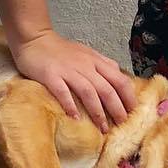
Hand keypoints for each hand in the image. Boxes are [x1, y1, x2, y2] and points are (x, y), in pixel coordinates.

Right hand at [10, 30, 135, 131]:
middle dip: (117, 108)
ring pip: (89, 92)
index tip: (133, 113)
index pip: (119, 79)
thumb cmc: (61, 50)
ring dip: (98, 112)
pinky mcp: (51, 75)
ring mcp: (68, 70)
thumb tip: (120, 79)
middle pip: (107, 88)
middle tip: (122, 124)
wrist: (34, 39)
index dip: (128, 97)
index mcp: (96, 61)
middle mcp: (85, 65)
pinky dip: (70, 105)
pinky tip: (75, 118)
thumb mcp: (87, 53)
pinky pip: (63, 91)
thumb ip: (103, 65)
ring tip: (103, 128)